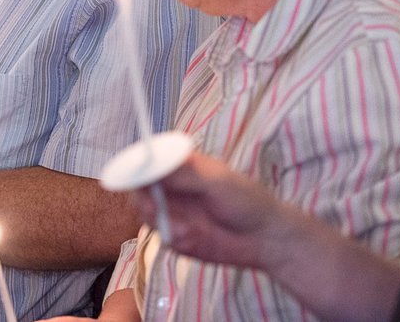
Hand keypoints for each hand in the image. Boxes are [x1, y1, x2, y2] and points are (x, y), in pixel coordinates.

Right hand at [131, 151, 279, 269]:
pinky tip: (192, 237)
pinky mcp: (176, 236)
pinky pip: (160, 236)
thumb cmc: (247, 201)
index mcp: (181, 166)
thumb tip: (153, 162)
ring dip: (159, 221)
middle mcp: (173, 187)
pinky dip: (172, 238)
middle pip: (140, 188)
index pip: (148, 161)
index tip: (135, 179)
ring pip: (146, 213)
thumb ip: (185, 173)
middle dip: (143, 199)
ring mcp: (173, 212)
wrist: (265, 239)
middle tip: (153, 208)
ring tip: (185, 229)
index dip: (136, 167)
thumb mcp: (217, 181)